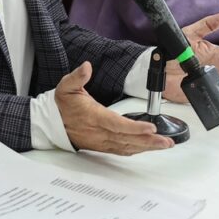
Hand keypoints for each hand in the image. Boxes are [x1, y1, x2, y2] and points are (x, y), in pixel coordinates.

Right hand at [55, 62, 174, 154]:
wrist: (52, 123)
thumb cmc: (62, 105)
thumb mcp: (66, 86)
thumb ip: (77, 76)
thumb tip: (86, 67)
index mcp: (93, 116)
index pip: (116, 124)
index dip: (134, 128)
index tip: (150, 127)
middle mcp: (99, 132)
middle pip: (127, 139)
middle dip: (148, 141)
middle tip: (166, 141)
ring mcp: (102, 141)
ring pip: (127, 147)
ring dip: (147, 147)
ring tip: (164, 144)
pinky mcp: (103, 146)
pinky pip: (122, 150)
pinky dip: (137, 150)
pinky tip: (148, 148)